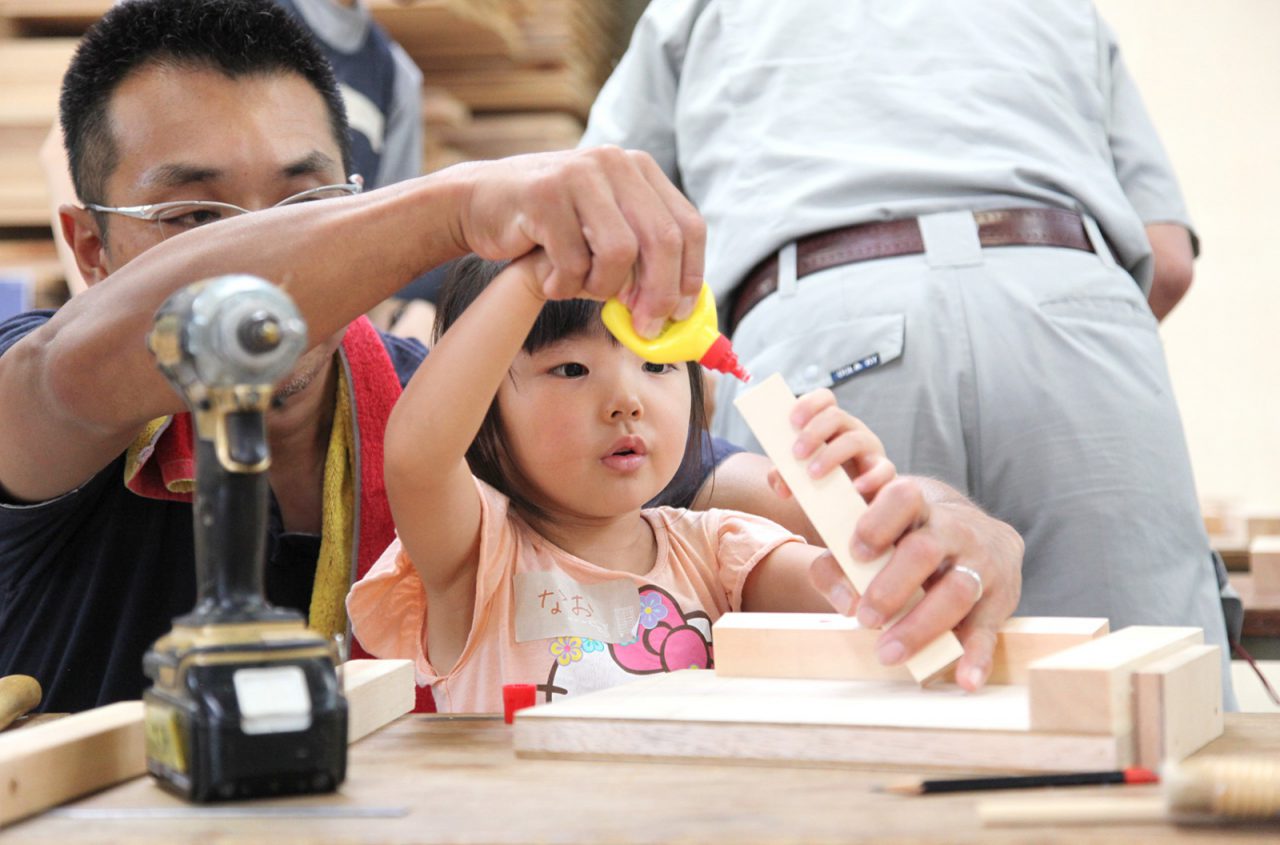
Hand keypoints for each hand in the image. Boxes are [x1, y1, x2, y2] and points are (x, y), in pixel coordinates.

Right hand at [455, 147, 704, 335]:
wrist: (479, 202)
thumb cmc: (550, 226)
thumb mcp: (604, 229)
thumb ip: (641, 254)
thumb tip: (678, 310)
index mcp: (638, 169)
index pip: (687, 226)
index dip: (690, 276)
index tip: (681, 314)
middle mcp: (614, 163)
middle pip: (662, 240)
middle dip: (658, 295)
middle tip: (644, 327)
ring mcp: (579, 175)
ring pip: (620, 253)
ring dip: (602, 288)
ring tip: (580, 288)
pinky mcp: (544, 195)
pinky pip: (574, 261)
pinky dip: (564, 286)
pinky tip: (550, 281)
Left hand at [766, 388, 895, 502]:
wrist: (851, 506)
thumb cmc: (824, 482)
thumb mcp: (801, 475)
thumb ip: (785, 475)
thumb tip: (781, 485)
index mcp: (830, 424)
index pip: (824, 399)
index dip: (808, 404)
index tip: (792, 422)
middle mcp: (852, 429)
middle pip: (835, 416)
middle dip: (813, 433)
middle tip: (796, 454)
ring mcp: (870, 448)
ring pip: (854, 440)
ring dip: (830, 456)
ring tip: (812, 474)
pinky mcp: (883, 471)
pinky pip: (883, 470)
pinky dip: (870, 478)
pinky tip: (855, 487)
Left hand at [808, 478, 1023, 691]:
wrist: (977, 533)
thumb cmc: (908, 539)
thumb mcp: (875, 535)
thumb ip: (840, 562)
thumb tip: (844, 600)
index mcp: (918, 507)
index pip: (903, 499)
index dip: (878, 524)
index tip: (856, 552)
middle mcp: (955, 530)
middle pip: (925, 551)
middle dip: (891, 587)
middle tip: (865, 618)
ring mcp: (982, 563)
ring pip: (957, 590)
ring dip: (920, 627)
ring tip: (888, 652)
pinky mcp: (1000, 599)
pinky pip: (989, 629)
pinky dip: (977, 657)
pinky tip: (965, 679)